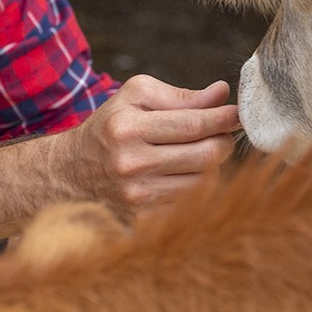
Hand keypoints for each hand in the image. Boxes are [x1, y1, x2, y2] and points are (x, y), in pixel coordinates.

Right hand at [64, 75, 238, 216]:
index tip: (239, 114)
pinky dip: (197, 184)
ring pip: (204, 180)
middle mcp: (131, 164)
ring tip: (201, 151)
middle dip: (223, 141)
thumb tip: (222, 93)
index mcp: (128, 128)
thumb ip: (181, 96)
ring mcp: (137, 195)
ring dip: (213, 165)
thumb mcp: (136, 96)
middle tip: (223, 132)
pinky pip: (191, 200)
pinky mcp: (143, 217)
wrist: (72, 172)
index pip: (194, 124)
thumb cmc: (111, 126)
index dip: (224, 118)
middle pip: (206, 155)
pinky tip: (186, 172)